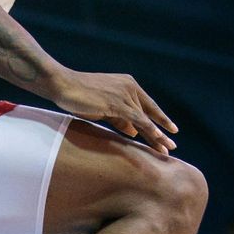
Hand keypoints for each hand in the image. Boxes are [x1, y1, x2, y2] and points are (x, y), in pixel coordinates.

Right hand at [50, 67, 178, 153]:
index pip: (147, 105)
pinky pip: (138, 120)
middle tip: (171, 146)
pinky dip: (149, 131)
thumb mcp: (103, 107)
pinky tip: (157, 140)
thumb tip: (133, 131)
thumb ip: (119, 117)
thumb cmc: (78, 94)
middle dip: (161, 131)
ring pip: (145, 119)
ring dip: (157, 136)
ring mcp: (125, 94)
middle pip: (149, 113)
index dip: (159, 118)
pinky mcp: (118, 103)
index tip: (170, 130)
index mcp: (127, 84)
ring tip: (166, 150)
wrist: (62, 84)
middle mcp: (130, 87)